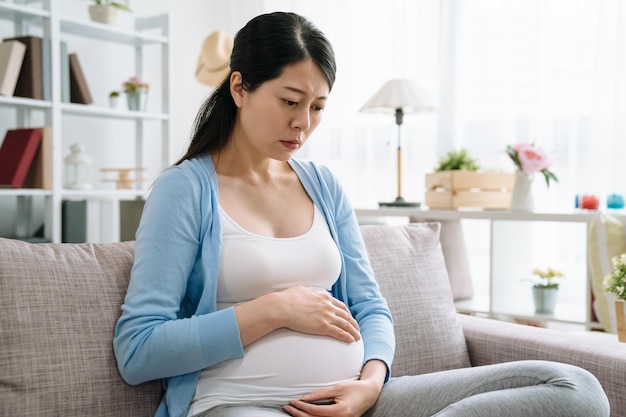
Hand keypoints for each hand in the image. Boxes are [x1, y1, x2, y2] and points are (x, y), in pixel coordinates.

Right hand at [234, 285, 358, 346]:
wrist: (281, 307)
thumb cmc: (287, 299)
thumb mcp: (301, 290)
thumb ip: (309, 291)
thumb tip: (309, 290)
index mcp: (323, 297)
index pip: (340, 305)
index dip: (346, 313)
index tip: (349, 317)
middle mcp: (328, 306)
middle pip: (346, 315)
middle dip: (353, 323)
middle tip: (356, 328)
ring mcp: (326, 316)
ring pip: (345, 324)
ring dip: (353, 331)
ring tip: (357, 337)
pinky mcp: (323, 327)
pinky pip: (339, 332)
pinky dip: (347, 337)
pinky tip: (351, 341)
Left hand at [283, 379, 378, 416]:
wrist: (368, 395)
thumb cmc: (354, 389)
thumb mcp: (337, 388)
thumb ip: (320, 394)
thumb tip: (304, 397)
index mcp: (340, 412)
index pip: (315, 411)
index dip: (302, 406)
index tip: (292, 401)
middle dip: (298, 414)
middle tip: (287, 407)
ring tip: (292, 411)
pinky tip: (303, 415)